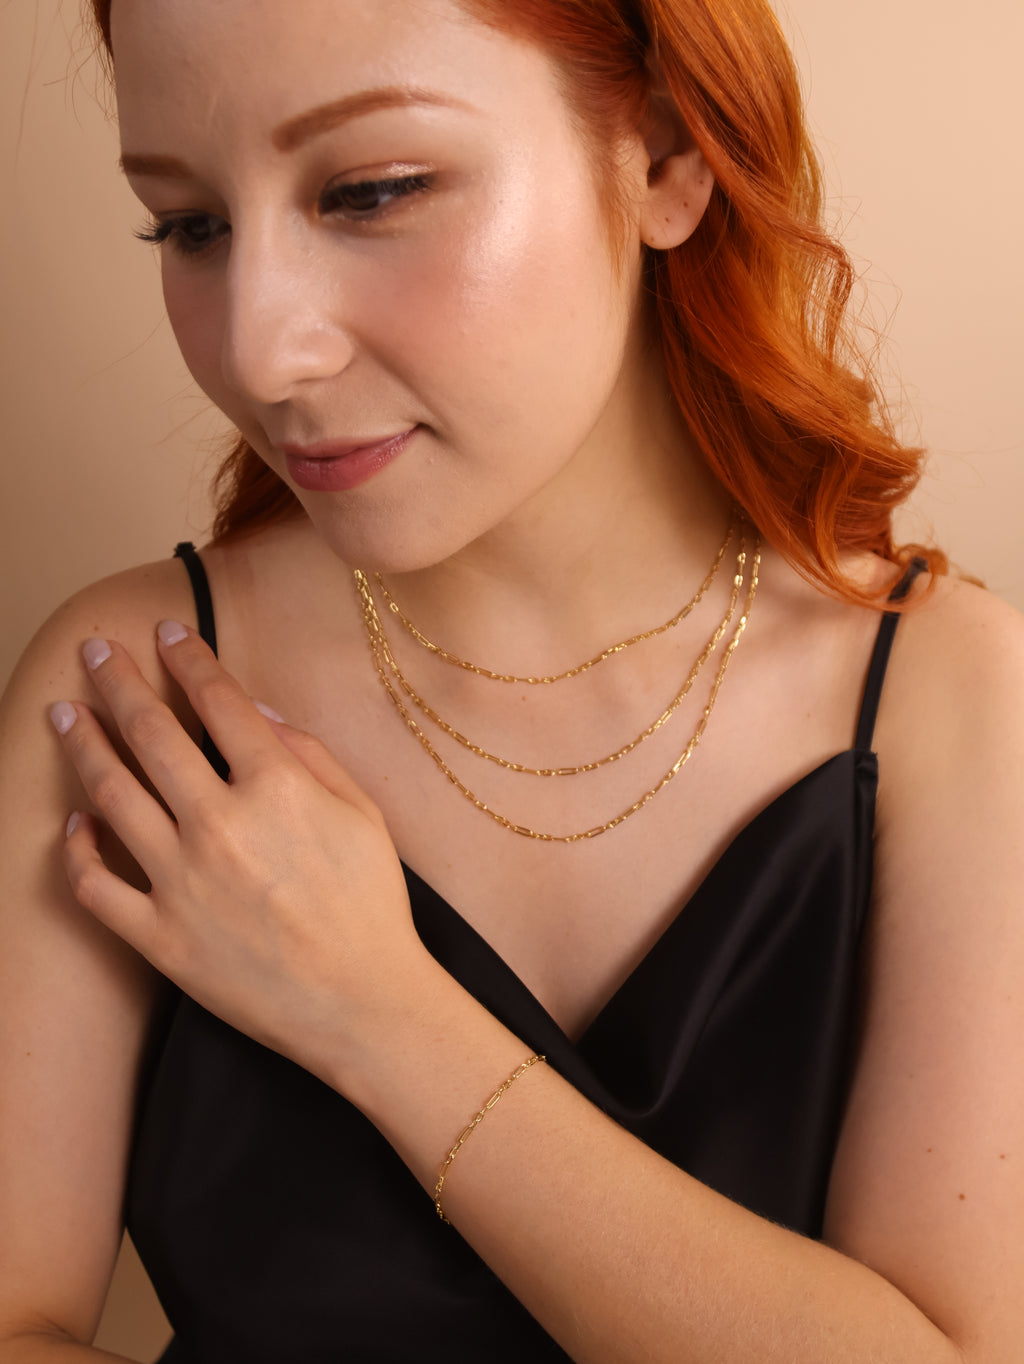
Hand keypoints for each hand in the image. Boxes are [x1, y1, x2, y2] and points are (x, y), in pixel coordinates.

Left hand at [48, 621, 421, 1081]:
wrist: (363, 1003)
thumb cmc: (371, 905)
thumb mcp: (364, 813)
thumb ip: (310, 754)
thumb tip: (258, 712)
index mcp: (276, 787)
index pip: (218, 701)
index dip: (188, 659)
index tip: (166, 633)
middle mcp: (220, 825)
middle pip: (151, 734)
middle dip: (117, 682)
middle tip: (93, 651)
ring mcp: (183, 882)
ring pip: (111, 796)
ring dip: (82, 745)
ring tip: (63, 714)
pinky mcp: (160, 937)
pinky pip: (98, 886)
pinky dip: (78, 852)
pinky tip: (75, 824)